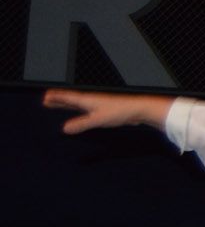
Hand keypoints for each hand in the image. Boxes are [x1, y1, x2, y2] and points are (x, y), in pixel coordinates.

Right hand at [43, 88, 173, 133]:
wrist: (138, 109)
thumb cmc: (120, 111)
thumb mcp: (98, 119)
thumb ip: (82, 124)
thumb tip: (65, 129)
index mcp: (86, 100)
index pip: (67, 97)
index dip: (56, 98)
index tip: (45, 97)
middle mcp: (90, 101)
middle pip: (70, 100)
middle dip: (58, 100)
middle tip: (46, 100)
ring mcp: (97, 105)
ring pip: (78, 104)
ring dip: (67, 105)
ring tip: (57, 105)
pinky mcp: (104, 111)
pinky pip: (86, 110)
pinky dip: (78, 110)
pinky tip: (80, 113)